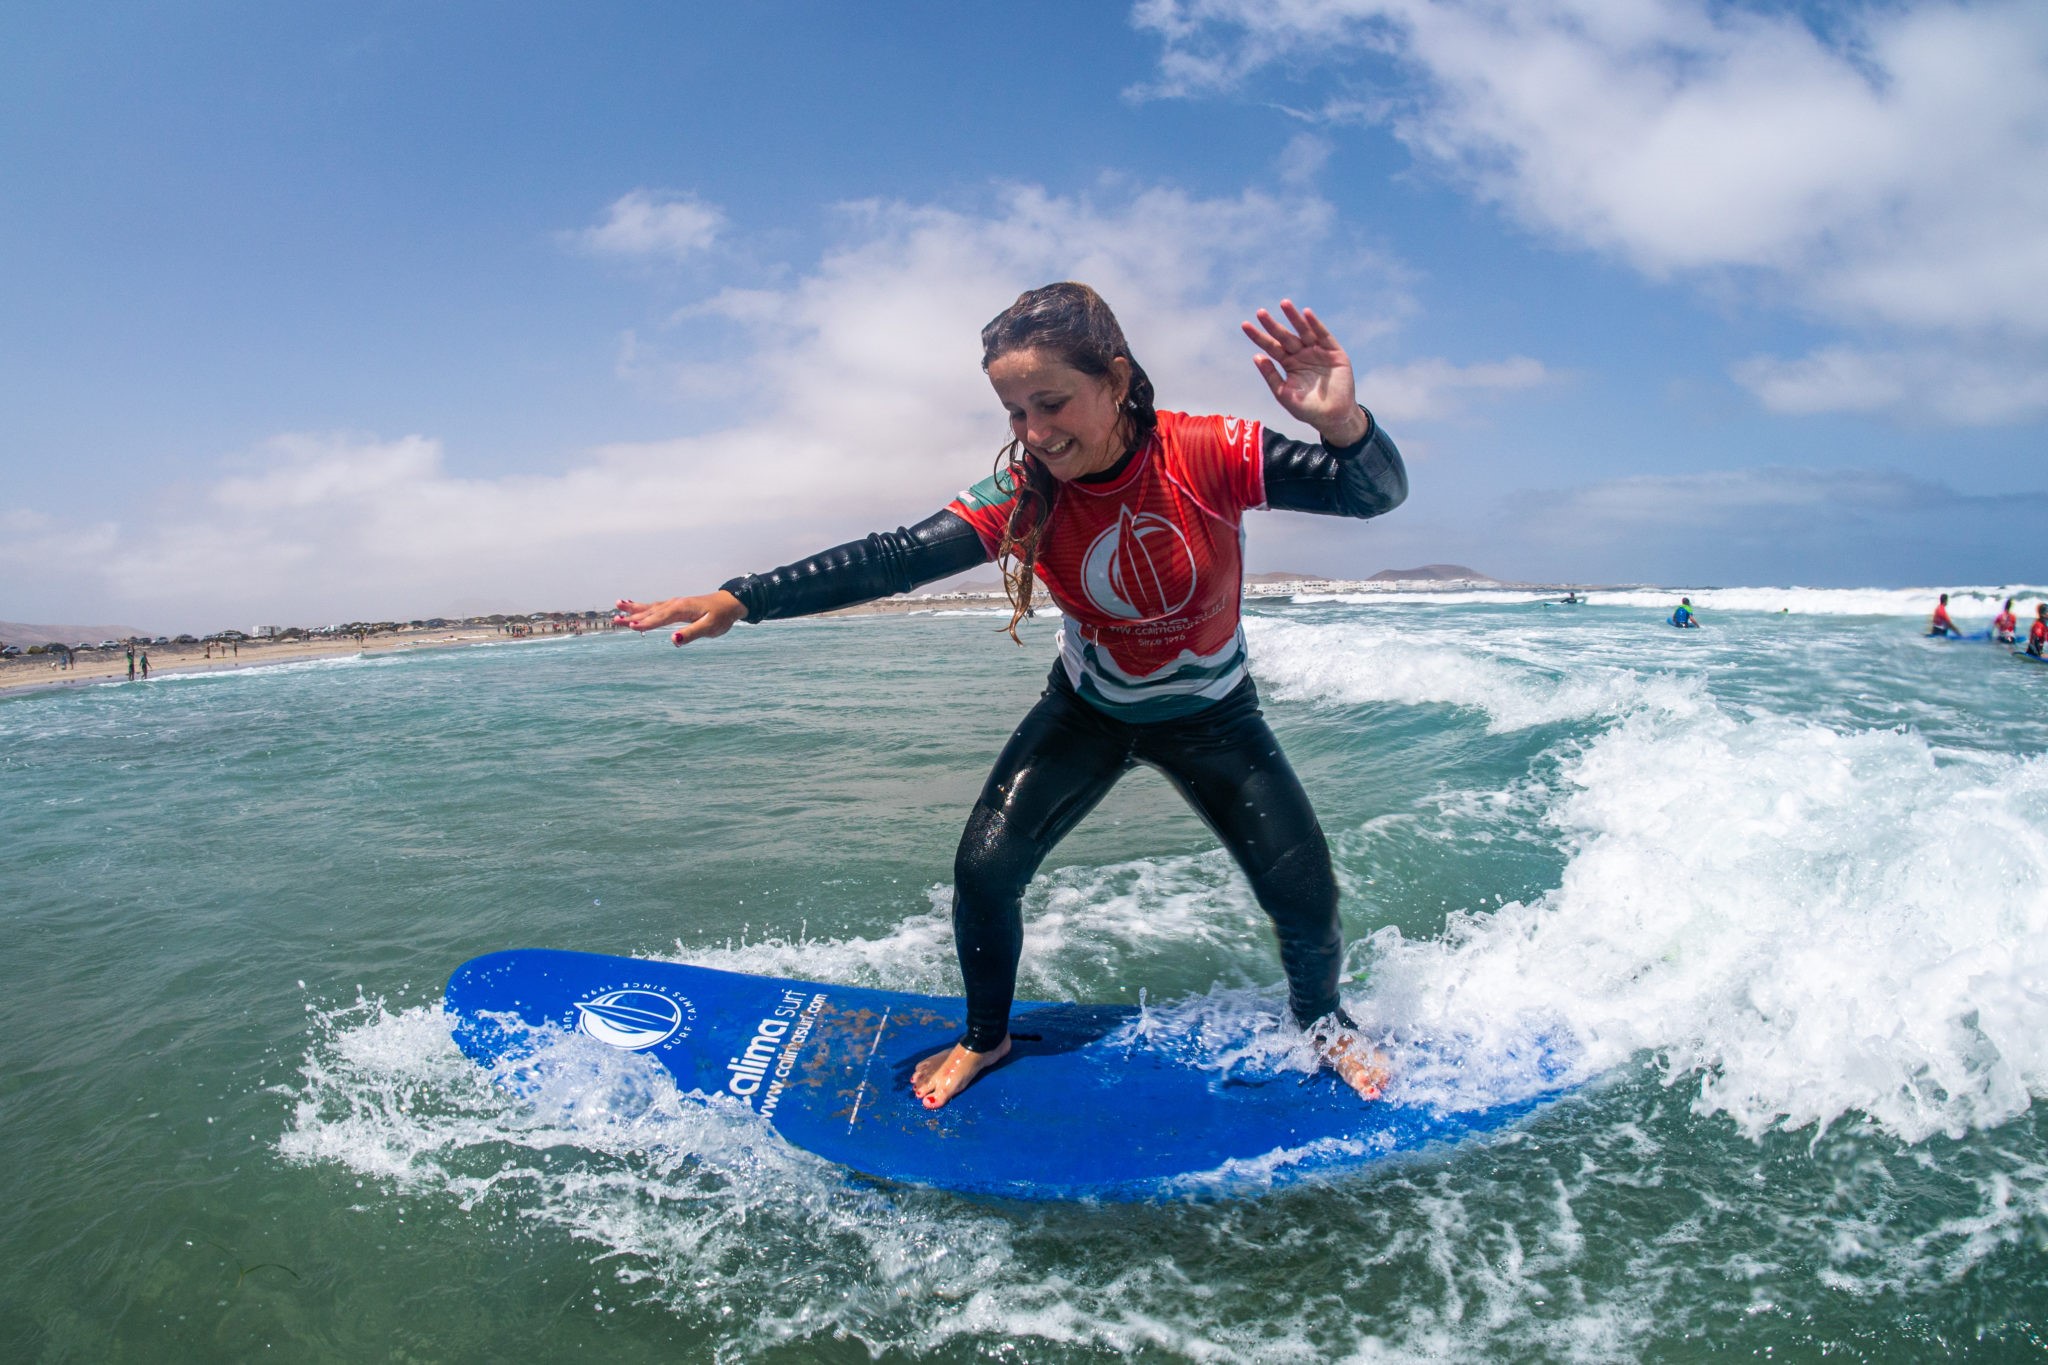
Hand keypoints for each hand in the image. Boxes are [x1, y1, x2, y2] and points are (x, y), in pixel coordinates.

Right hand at [613, 591, 746, 645]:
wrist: (730, 603)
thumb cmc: (721, 616)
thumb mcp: (710, 628)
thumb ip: (691, 634)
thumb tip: (673, 640)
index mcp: (681, 609)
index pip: (660, 618)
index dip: (646, 623)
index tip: (630, 627)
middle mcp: (675, 604)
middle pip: (650, 611)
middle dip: (632, 616)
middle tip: (615, 619)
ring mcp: (674, 604)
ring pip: (650, 607)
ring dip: (634, 608)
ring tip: (618, 606)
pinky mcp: (675, 606)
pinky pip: (655, 606)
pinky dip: (643, 606)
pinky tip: (634, 606)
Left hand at [1242, 300, 1368, 446]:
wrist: (1333, 417)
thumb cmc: (1307, 409)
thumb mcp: (1284, 394)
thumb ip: (1271, 376)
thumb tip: (1256, 356)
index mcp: (1288, 364)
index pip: (1271, 347)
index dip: (1258, 337)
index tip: (1245, 325)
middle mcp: (1302, 355)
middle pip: (1285, 336)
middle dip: (1273, 325)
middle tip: (1260, 312)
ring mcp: (1318, 352)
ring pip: (1304, 331)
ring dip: (1294, 318)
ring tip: (1284, 304)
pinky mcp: (1334, 352)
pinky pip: (1323, 335)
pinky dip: (1316, 325)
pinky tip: (1306, 314)